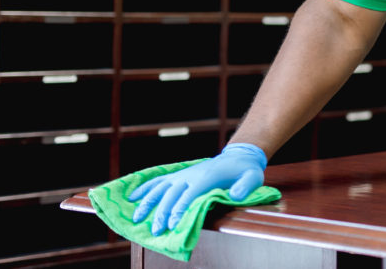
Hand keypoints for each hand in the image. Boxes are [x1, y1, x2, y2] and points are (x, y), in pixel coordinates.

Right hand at [127, 142, 266, 234]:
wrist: (238, 155)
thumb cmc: (245, 170)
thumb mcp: (253, 177)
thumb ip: (246, 186)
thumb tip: (236, 195)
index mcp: (207, 177)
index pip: (189, 195)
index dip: (180, 210)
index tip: (173, 226)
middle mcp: (191, 175)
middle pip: (172, 194)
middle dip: (162, 212)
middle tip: (155, 231)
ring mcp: (182, 174)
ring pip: (160, 187)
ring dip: (147, 202)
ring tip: (136, 217)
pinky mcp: (178, 175)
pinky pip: (158, 180)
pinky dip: (144, 188)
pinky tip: (132, 197)